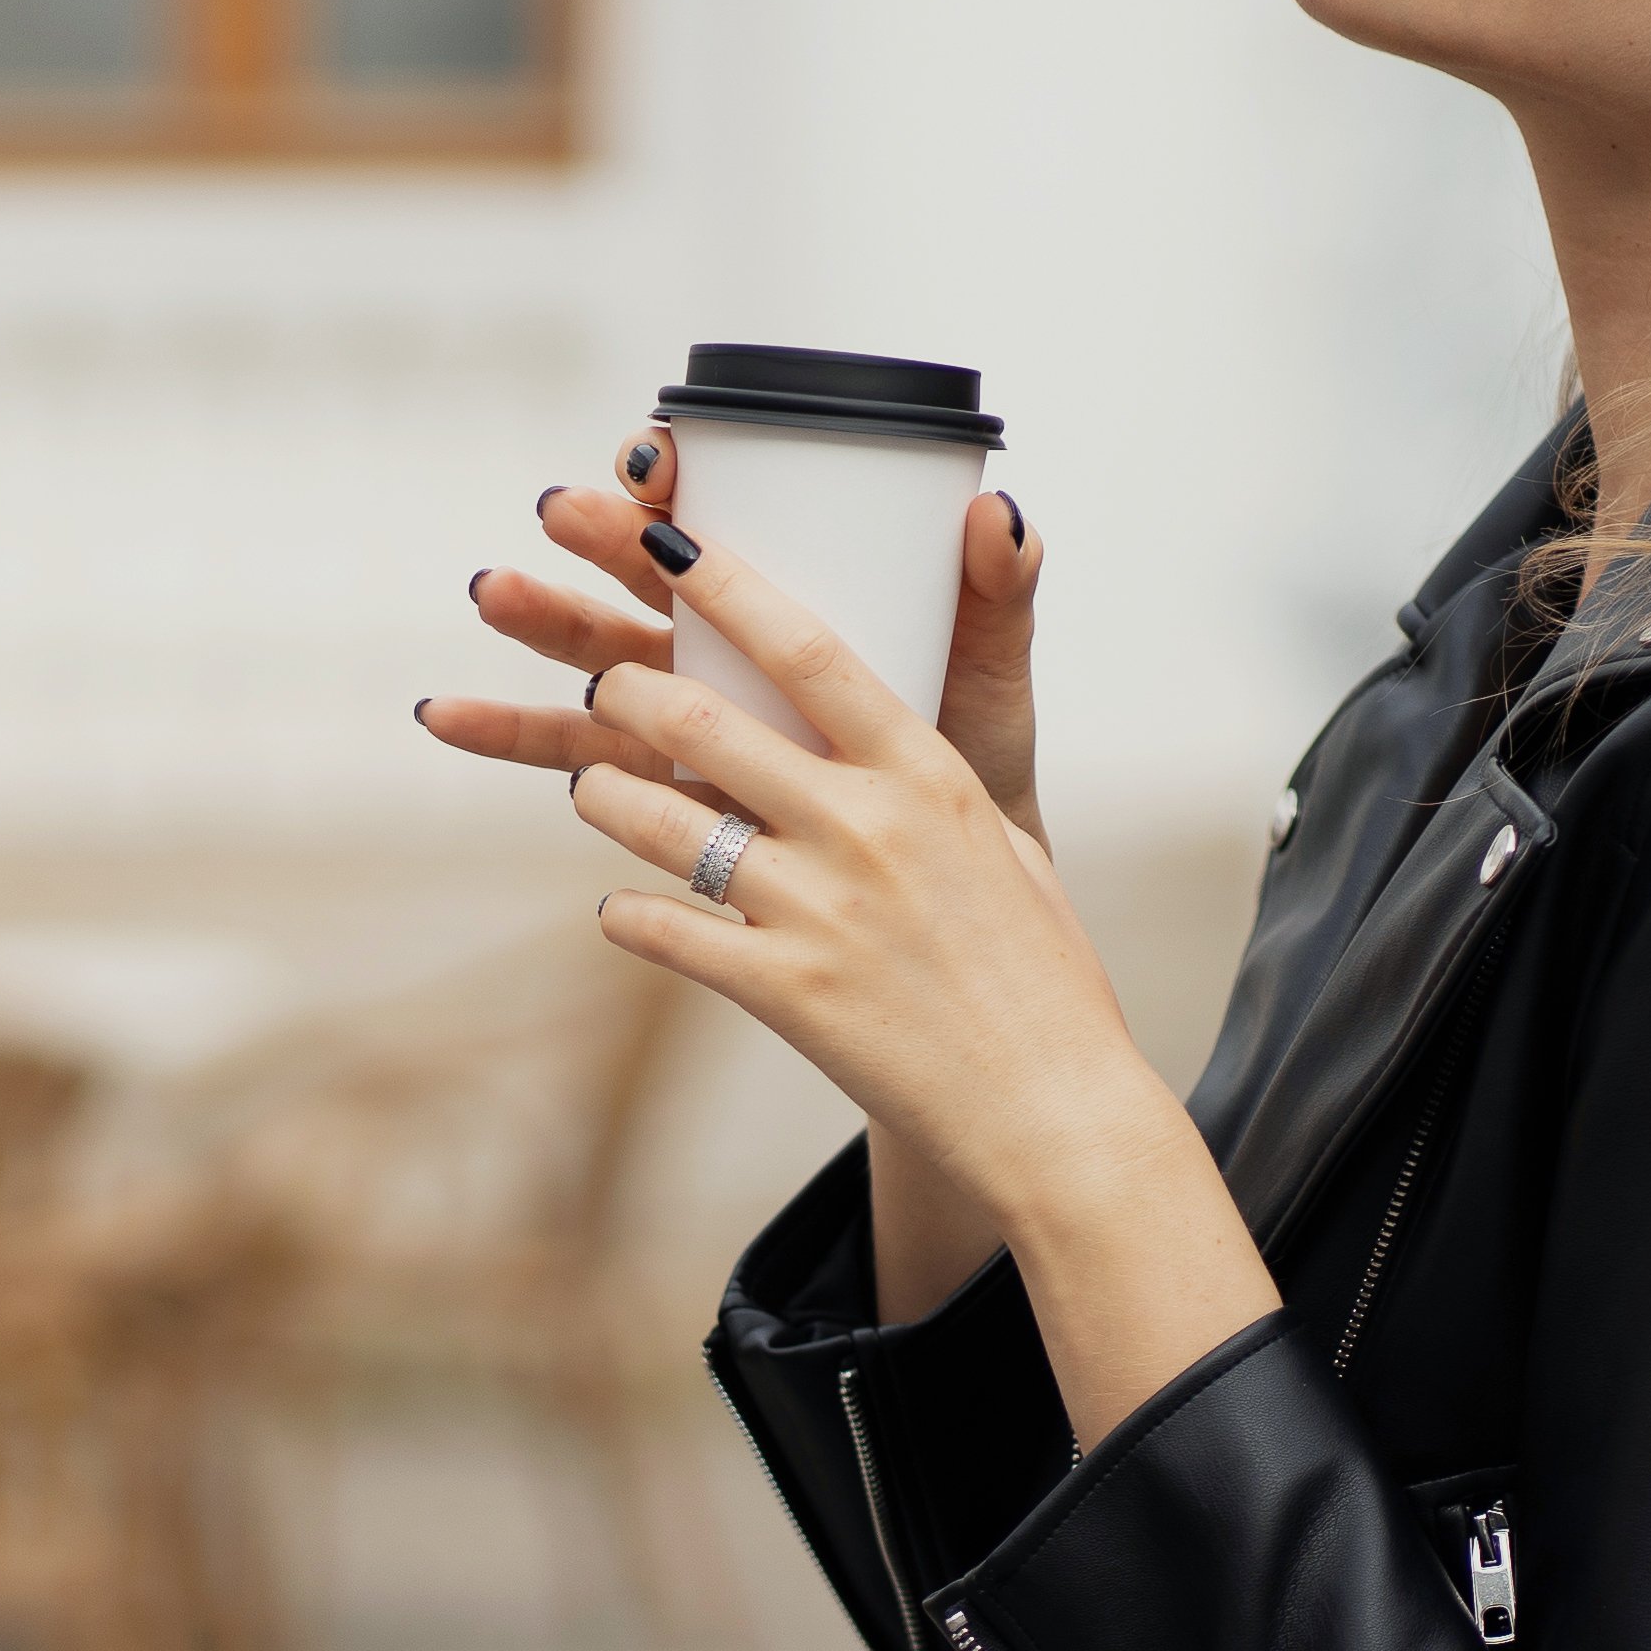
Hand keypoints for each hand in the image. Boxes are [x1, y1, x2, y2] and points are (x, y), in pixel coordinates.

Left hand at [416, 509, 1277, 1434]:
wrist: (1053, 1104)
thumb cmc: (1038, 972)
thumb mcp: (1004, 844)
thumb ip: (933, 774)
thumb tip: (894, 714)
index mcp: (926, 774)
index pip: (807, 649)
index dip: (726, 588)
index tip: (670, 545)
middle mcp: (865, 826)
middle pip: (705, 721)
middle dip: (630, 691)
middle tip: (606, 684)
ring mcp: (816, 907)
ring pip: (658, 822)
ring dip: (609, 795)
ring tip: (597, 787)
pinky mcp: (780, 988)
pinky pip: (661, 929)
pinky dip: (627, 915)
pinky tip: (620, 909)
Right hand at [437, 428, 1046, 843]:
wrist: (968, 906)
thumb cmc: (973, 775)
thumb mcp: (990, 685)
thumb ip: (997, 599)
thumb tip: (998, 511)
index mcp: (788, 607)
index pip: (723, 518)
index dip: (679, 479)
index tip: (656, 457)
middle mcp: (720, 653)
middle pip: (640, 578)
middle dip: (595, 538)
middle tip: (560, 509)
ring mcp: (678, 723)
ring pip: (591, 658)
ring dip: (536, 621)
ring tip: (491, 591)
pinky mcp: (651, 794)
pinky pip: (570, 761)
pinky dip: (504, 736)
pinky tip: (446, 714)